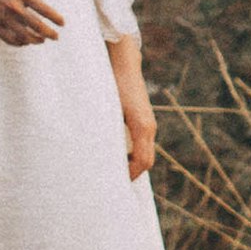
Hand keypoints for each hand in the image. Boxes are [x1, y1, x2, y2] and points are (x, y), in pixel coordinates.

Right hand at [0, 0, 63, 44]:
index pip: (44, 9)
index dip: (55, 18)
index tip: (62, 24)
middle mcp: (13, 5)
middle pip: (37, 25)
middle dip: (49, 33)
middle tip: (56, 37)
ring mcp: (1, 15)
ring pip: (23, 35)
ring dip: (34, 39)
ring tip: (41, 41)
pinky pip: (7, 37)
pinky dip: (17, 42)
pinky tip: (23, 42)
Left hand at [108, 36, 156, 183]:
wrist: (123, 66)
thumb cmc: (113, 86)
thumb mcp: (108, 111)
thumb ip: (107, 133)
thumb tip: (101, 155)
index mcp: (142, 128)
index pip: (142, 162)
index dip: (130, 175)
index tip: (115, 183)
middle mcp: (149, 128)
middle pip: (147, 160)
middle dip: (133, 173)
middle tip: (113, 182)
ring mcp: (149, 124)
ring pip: (145, 152)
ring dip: (133, 163)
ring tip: (113, 170)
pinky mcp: (144, 120)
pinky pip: (143, 144)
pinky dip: (133, 153)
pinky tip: (117, 154)